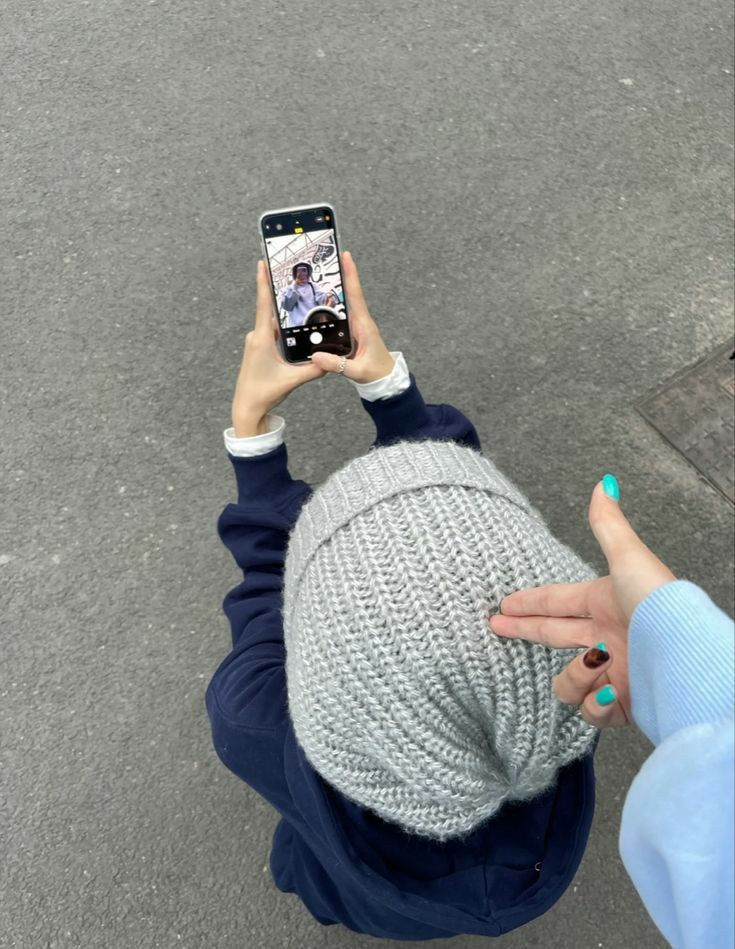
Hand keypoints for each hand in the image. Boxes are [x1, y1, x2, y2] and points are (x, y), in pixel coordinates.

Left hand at [231, 260, 326, 431]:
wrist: (247, 408)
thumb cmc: (263, 393)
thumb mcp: (293, 380)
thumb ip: (314, 369)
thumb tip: (332, 361)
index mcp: (262, 338)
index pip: (264, 304)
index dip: (263, 282)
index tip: (262, 262)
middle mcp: (257, 336)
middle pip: (273, 312)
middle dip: (284, 297)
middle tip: (294, 278)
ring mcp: (257, 343)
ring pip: (275, 325)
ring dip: (286, 317)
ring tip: (302, 305)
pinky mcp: (259, 350)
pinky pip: (273, 334)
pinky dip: (284, 331)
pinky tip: (296, 331)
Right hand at [311, 251, 395, 383]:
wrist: (385, 380)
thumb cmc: (376, 373)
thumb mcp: (357, 371)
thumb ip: (338, 365)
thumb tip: (317, 356)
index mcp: (364, 326)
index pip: (356, 296)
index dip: (351, 276)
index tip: (346, 256)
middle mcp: (360, 321)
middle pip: (348, 294)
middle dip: (339, 275)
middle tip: (328, 256)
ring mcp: (355, 326)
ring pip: (342, 303)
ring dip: (333, 289)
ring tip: (318, 273)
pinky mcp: (350, 332)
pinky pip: (338, 315)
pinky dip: (329, 306)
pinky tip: (317, 302)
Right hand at [487, 478, 675, 727]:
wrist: (686, 658)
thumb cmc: (658, 606)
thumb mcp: (629, 559)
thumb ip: (609, 525)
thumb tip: (604, 483)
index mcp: (603, 604)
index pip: (555, 602)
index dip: (528, 602)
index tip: (504, 604)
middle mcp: (605, 638)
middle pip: (553, 635)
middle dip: (523, 630)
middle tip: (495, 626)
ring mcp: (611, 673)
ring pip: (568, 681)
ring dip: (575, 675)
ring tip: (599, 664)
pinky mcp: (621, 705)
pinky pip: (590, 710)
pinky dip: (597, 703)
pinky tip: (612, 689)